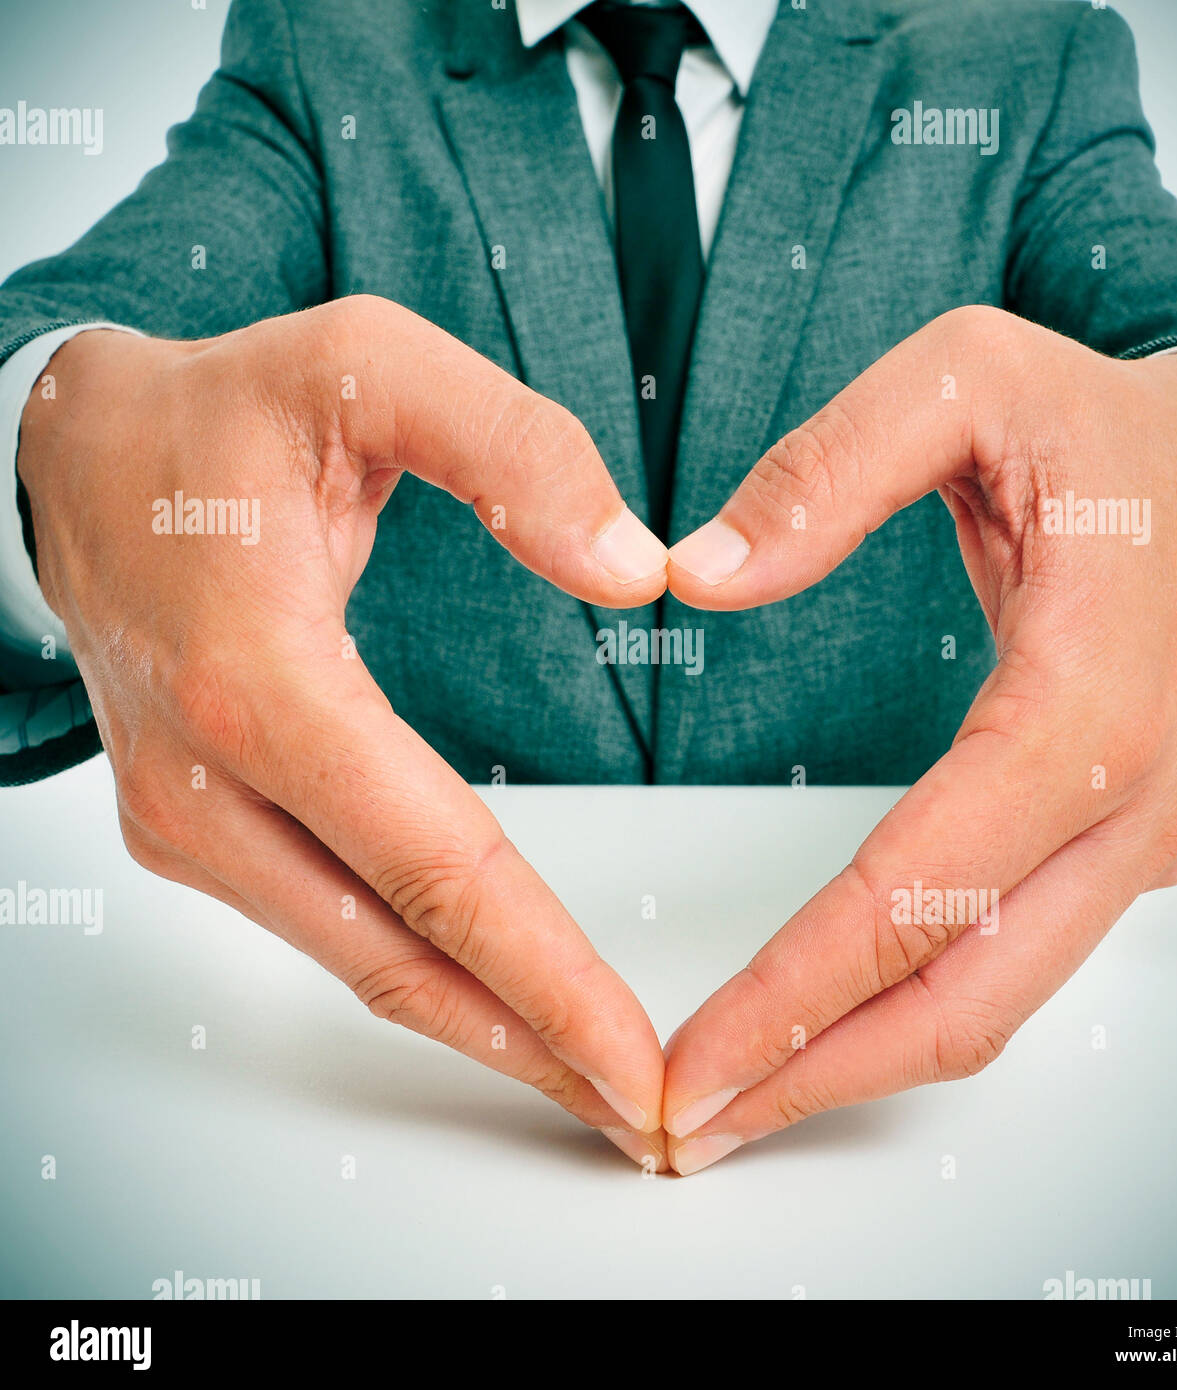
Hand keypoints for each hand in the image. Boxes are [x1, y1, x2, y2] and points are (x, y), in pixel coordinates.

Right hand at [19, 294, 671, 1168]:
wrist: (73, 461)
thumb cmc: (220, 413)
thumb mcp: (369, 366)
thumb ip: (513, 449)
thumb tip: (635, 568)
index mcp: (259, 685)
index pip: (436, 866)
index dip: (546, 974)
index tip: (638, 1057)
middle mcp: (209, 786)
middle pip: (399, 955)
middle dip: (534, 1047)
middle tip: (651, 1119)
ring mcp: (190, 823)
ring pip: (359, 963)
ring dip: (483, 1030)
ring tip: (596, 1081)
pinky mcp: (195, 831)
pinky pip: (330, 927)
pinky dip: (423, 978)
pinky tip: (496, 999)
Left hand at [660, 305, 1176, 1174]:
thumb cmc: (1104, 428)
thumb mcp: (966, 380)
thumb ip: (827, 470)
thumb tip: (698, 573)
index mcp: (1089, 702)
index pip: (920, 889)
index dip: (796, 990)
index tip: (689, 1058)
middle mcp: (1133, 804)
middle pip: (962, 995)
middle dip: (814, 1075)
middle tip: (682, 1129)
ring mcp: (1142, 841)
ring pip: (994, 1002)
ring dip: (859, 1064)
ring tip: (733, 1102)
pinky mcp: (1125, 847)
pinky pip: (1014, 961)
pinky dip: (912, 1014)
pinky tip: (825, 1029)